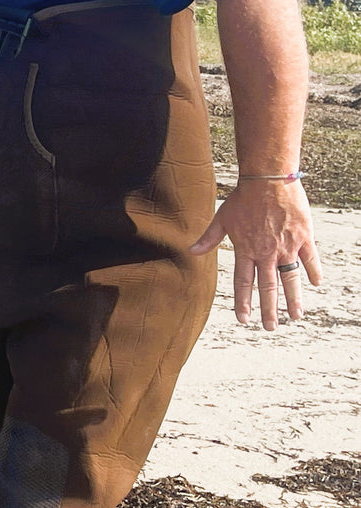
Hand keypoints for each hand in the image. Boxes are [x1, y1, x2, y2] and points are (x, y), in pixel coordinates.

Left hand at [188, 177, 322, 328]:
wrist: (268, 180)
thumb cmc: (243, 198)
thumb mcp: (222, 219)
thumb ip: (209, 239)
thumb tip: (191, 251)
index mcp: (246, 251)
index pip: (244, 283)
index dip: (244, 302)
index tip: (244, 319)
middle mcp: (266, 252)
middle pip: (268, 287)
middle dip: (269, 310)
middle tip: (270, 328)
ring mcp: (287, 246)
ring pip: (290, 279)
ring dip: (293, 299)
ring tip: (295, 316)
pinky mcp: (304, 236)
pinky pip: (310, 258)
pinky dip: (314, 271)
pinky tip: (316, 284)